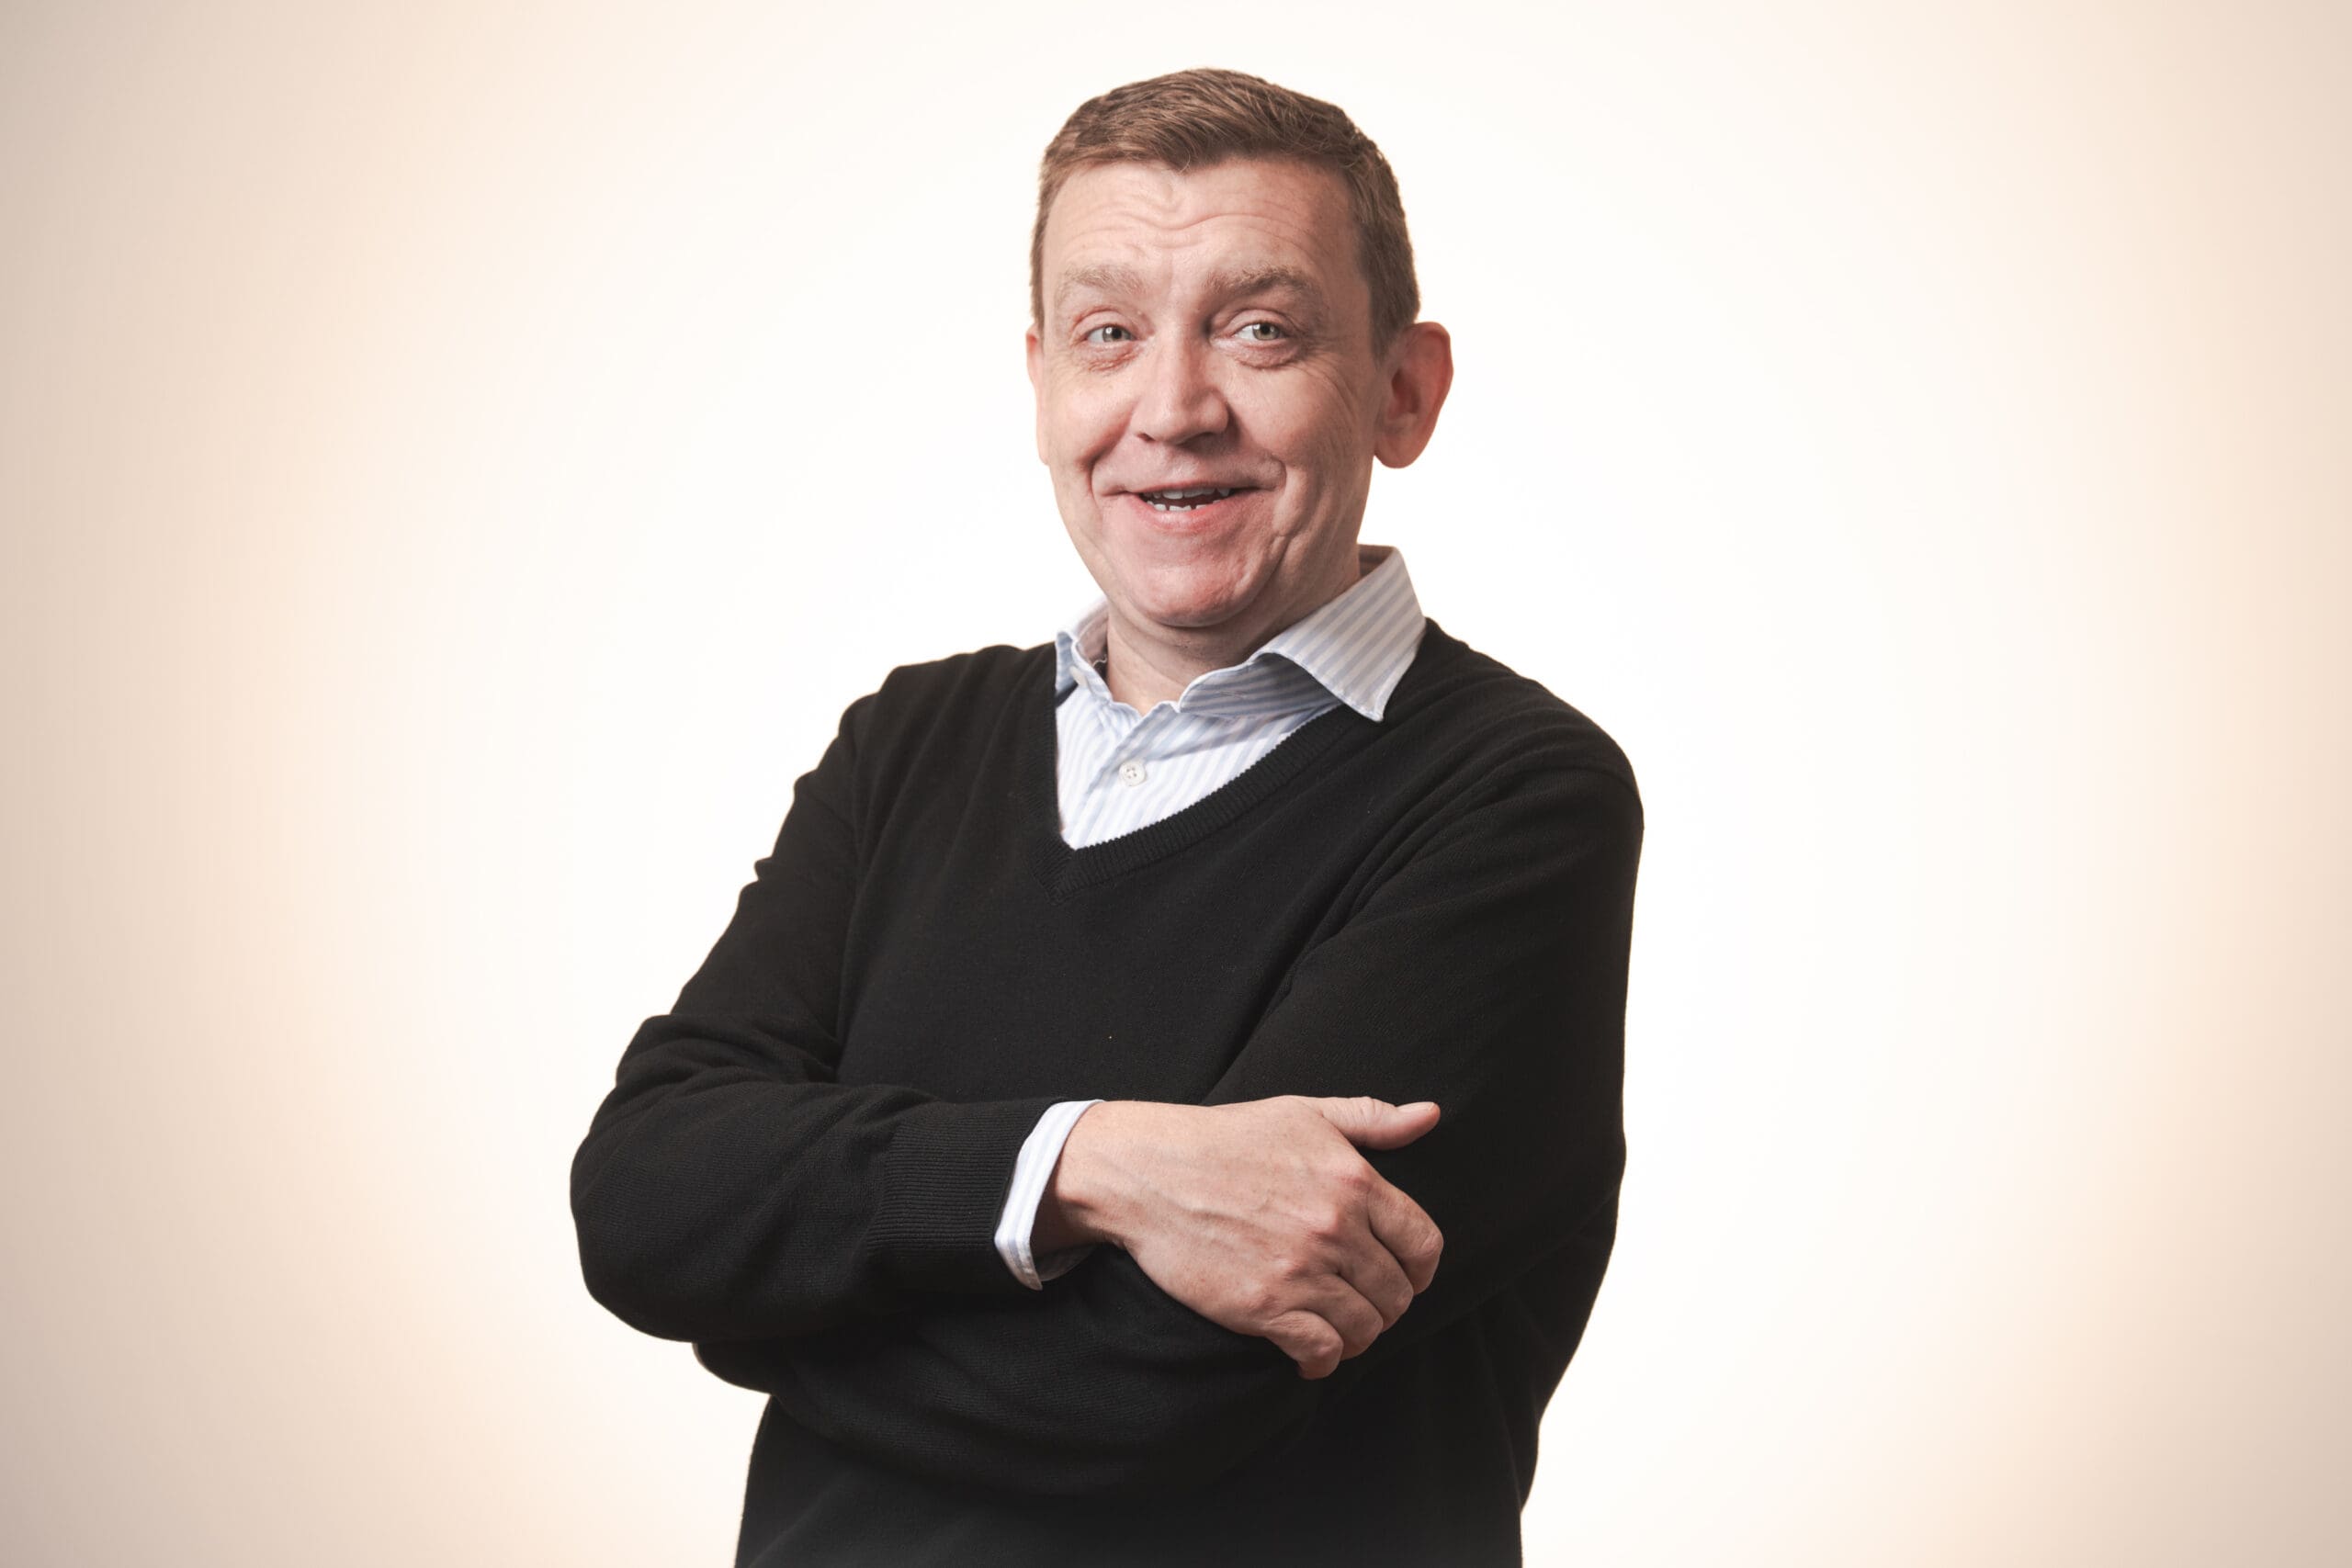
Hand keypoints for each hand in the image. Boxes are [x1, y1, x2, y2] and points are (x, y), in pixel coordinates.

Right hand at [1037, 1096, 1444, 1378]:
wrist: (1148, 1171)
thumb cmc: (1225, 1138)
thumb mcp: (1303, 1112)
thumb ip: (1372, 1118)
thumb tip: (1430, 1116)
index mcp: (1353, 1180)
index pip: (1423, 1244)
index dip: (1422, 1268)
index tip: (1407, 1275)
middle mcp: (1334, 1229)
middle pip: (1397, 1292)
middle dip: (1387, 1303)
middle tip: (1364, 1302)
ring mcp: (1300, 1271)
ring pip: (1365, 1327)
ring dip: (1358, 1334)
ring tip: (1339, 1327)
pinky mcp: (1262, 1307)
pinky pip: (1321, 1350)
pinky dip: (1323, 1359)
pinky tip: (1312, 1353)